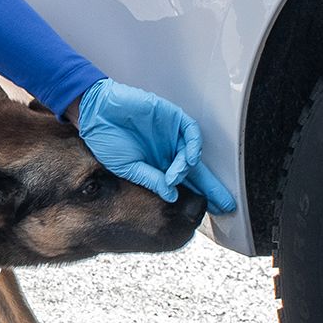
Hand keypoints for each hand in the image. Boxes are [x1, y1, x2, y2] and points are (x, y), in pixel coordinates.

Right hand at [74, 78, 235, 213]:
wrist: (97, 111)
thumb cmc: (106, 139)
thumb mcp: (128, 167)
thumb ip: (151, 180)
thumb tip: (171, 196)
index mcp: (156, 166)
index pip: (182, 184)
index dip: (196, 197)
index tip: (209, 211)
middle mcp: (167, 152)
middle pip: (195, 173)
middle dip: (210, 189)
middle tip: (225, 204)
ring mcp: (171, 136)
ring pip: (193, 154)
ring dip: (189, 168)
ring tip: (176, 175)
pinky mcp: (173, 119)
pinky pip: (191, 133)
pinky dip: (193, 146)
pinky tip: (188, 158)